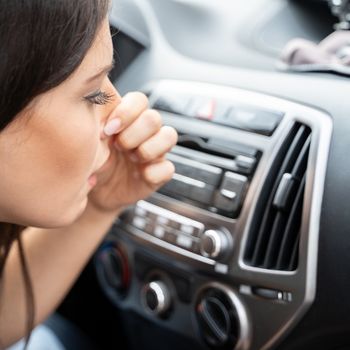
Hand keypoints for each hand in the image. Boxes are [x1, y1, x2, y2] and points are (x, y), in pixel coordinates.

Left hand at [88, 92, 176, 213]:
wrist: (94, 191)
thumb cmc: (91, 160)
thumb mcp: (87, 139)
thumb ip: (92, 120)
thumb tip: (91, 104)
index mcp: (128, 119)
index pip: (139, 100)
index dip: (126, 113)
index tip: (107, 130)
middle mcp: (145, 132)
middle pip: (154, 118)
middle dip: (134, 134)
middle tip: (117, 147)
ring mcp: (155, 152)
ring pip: (169, 136)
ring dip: (147, 149)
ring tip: (130, 159)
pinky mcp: (159, 173)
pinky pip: (168, 168)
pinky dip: (153, 173)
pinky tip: (139, 176)